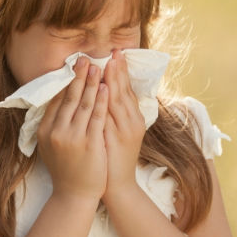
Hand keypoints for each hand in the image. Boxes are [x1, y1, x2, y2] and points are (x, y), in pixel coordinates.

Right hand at [37, 56, 108, 200]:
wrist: (74, 195)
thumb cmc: (65, 170)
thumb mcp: (50, 147)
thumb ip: (51, 126)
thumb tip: (55, 103)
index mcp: (45, 130)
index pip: (55, 100)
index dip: (65, 81)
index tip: (72, 66)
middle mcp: (56, 132)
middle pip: (68, 98)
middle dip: (78, 76)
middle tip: (84, 58)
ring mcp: (72, 138)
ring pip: (83, 104)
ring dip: (91, 83)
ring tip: (98, 66)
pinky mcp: (89, 144)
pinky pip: (96, 117)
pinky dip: (101, 100)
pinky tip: (106, 87)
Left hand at [102, 49, 145, 198]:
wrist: (117, 185)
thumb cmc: (113, 157)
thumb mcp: (116, 131)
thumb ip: (111, 112)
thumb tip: (103, 90)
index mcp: (133, 118)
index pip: (127, 89)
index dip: (122, 71)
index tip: (117, 53)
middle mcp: (132, 122)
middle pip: (125, 91)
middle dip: (119, 70)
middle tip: (115, 51)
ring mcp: (126, 131)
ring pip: (120, 101)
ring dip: (115, 81)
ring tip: (110, 63)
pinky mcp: (117, 140)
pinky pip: (112, 117)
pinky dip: (109, 102)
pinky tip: (105, 89)